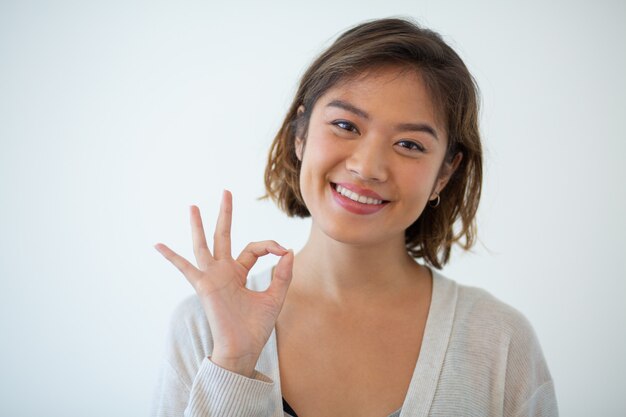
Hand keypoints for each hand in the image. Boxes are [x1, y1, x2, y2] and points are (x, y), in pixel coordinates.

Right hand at [155, 190, 293, 376]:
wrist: (243, 348)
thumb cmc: (256, 327)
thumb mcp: (275, 297)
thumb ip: (283, 275)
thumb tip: (288, 251)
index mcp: (239, 273)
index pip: (253, 248)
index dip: (270, 245)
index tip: (283, 251)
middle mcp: (224, 272)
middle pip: (224, 236)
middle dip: (225, 214)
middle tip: (226, 191)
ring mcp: (212, 277)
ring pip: (204, 245)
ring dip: (199, 226)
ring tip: (193, 206)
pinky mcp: (204, 285)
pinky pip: (185, 268)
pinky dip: (172, 257)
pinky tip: (158, 245)